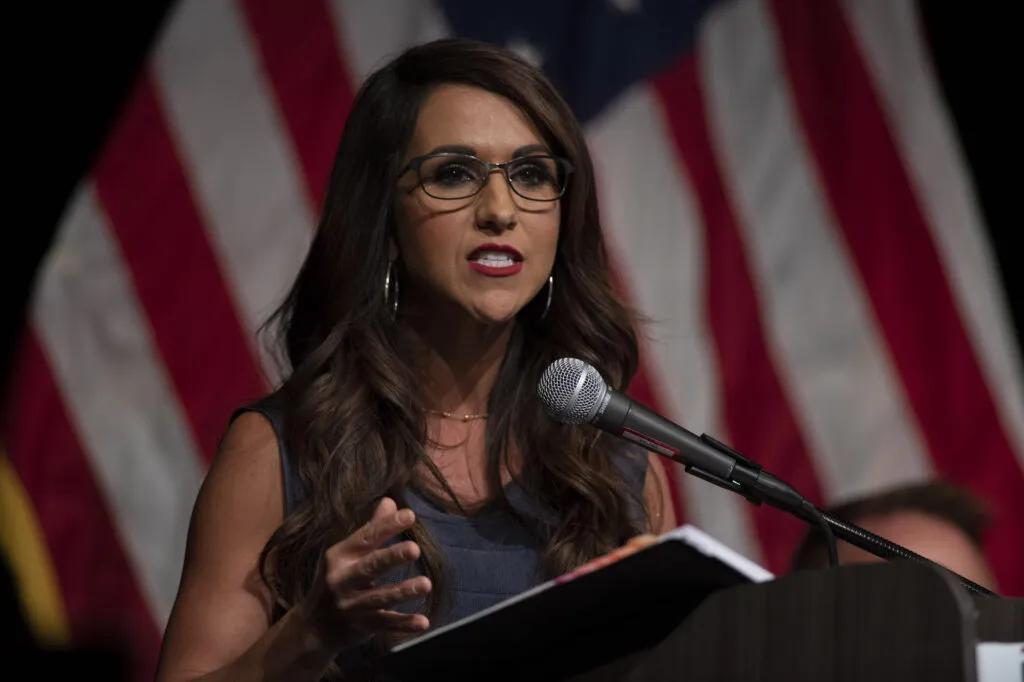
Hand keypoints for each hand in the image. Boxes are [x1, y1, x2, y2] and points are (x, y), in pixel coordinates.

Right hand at [300, 497, 430, 649]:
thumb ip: (371, 529)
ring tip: (427, 584)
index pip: (366, 538)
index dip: (387, 526)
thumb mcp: (347, 554)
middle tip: (415, 549)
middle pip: (370, 566)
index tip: (410, 515)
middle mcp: (343, 579)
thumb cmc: (338, 580)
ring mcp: (351, 605)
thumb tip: (390, 501)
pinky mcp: (362, 626)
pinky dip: (404, 624)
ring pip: (380, 597)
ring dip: (403, 591)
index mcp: (340, 556)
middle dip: (391, 557)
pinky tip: (423, 622)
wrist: (314, 626)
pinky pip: (385, 624)